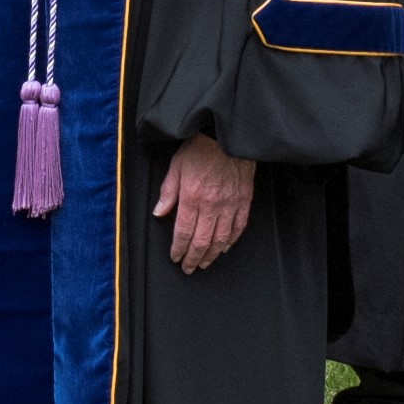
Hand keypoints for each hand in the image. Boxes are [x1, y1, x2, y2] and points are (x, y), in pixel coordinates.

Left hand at [152, 134, 254, 271]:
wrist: (227, 135)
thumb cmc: (200, 148)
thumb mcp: (176, 166)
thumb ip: (168, 192)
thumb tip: (159, 213)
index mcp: (192, 197)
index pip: (183, 232)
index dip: (178, 249)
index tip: (175, 258)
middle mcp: (211, 205)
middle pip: (201, 241)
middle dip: (193, 258)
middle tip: (189, 268)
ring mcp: (230, 204)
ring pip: (221, 238)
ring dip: (212, 254)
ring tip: (205, 263)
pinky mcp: (244, 200)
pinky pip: (239, 226)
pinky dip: (231, 240)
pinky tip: (225, 247)